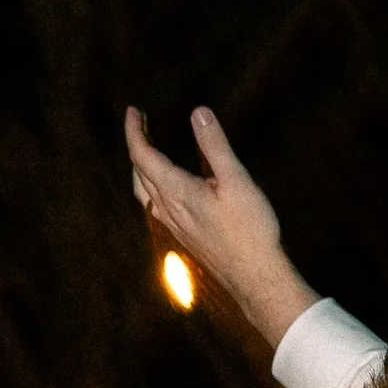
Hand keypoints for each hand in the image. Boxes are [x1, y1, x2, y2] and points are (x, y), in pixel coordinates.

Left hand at [124, 105, 313, 350]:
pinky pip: (154, 206)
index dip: (135, 131)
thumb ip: (215, 146)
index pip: (142, 156)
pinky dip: (151, 186)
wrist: (254, 276)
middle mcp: (167, 209)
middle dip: (137, 144)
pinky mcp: (183, 236)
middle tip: (143, 123)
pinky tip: (165, 190)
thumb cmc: (249, 228)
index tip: (134, 110)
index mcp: (176, 191)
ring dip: (140, 167)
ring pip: (143, 192)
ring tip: (148, 151)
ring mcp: (173, 225)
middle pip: (138, 172)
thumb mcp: (237, 180)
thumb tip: (198, 113)